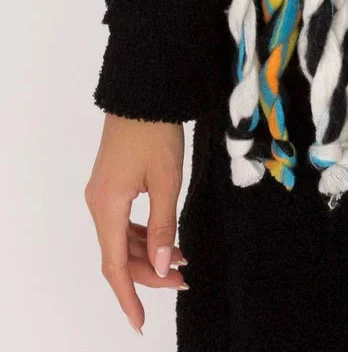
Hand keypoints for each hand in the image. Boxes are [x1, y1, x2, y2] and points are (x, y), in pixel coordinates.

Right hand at [85, 113, 188, 335]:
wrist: (143, 91)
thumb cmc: (156, 132)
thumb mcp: (168, 180)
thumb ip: (163, 227)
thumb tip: (159, 267)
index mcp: (107, 207)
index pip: (114, 265)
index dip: (129, 295)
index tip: (140, 321)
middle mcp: (98, 204)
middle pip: (118, 254)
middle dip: (148, 273)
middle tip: (184, 280)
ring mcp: (102, 194)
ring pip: (121, 239)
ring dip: (147, 254)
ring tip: (181, 261)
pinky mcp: (111, 183)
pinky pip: (123, 222)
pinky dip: (143, 236)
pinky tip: (165, 240)